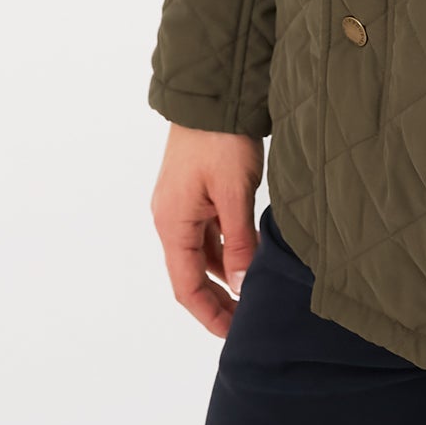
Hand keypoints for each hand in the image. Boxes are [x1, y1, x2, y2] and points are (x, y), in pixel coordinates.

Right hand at [150, 123, 263, 336]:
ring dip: (225, 271)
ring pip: (202, 251)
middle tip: (248, 318)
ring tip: (255, 289)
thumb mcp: (235, 193)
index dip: (209, 313)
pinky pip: (209, 229)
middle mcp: (171, 217)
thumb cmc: (220, 139)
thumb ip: (239, 241)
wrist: (213, 91)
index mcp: (172, 223)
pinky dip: (228, 246)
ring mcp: (182, 202)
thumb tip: (244, 286)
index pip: (186, 286)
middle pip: (192, 272)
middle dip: (218, 298)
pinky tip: (250, 252)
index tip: (234, 333)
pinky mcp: (196, 188)